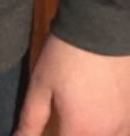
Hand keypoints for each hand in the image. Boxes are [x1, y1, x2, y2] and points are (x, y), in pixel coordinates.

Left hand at [14, 33, 129, 135]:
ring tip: (79, 122)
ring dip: (91, 132)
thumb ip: (30, 119)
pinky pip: (123, 130)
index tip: (51, 127)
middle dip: (72, 133)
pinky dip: (110, 129)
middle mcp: (107, 133)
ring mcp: (125, 122)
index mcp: (80, 131)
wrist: (100, 26)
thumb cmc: (64, 55)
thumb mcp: (40, 85)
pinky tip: (99, 115)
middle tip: (63, 123)